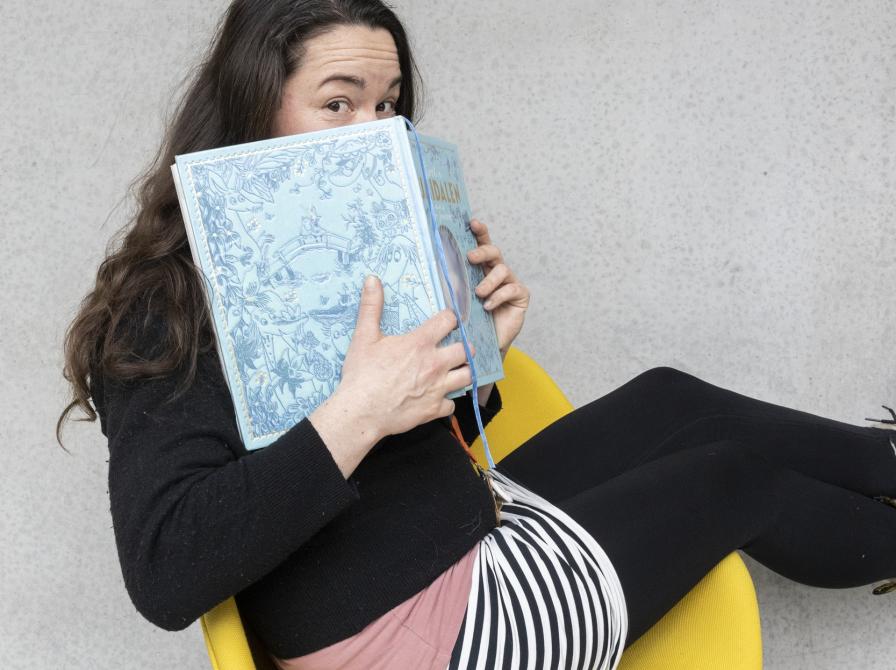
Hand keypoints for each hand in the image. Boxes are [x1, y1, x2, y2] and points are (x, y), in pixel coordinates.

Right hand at [335, 275, 474, 438]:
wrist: (360, 412)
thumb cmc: (362, 374)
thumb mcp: (364, 337)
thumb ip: (371, 307)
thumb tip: (372, 279)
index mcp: (420, 343)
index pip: (449, 321)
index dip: (449, 319)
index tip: (446, 322)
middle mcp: (435, 364)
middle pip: (466, 349)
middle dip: (462, 347)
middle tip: (453, 349)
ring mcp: (438, 388)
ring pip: (467, 376)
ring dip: (462, 372)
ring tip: (453, 371)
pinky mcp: (434, 409)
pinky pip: (452, 405)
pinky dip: (446, 402)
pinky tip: (437, 398)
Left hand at [466, 218, 529, 351]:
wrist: (485, 344)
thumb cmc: (471, 320)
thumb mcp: (459, 300)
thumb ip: (454, 285)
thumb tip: (433, 271)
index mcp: (481, 268)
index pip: (481, 245)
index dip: (479, 232)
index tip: (472, 222)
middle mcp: (496, 272)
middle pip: (493, 252)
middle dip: (482, 251)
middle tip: (470, 258)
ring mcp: (510, 282)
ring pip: (502, 270)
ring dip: (488, 281)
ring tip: (478, 294)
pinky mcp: (521, 295)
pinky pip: (512, 288)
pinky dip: (498, 296)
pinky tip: (488, 306)